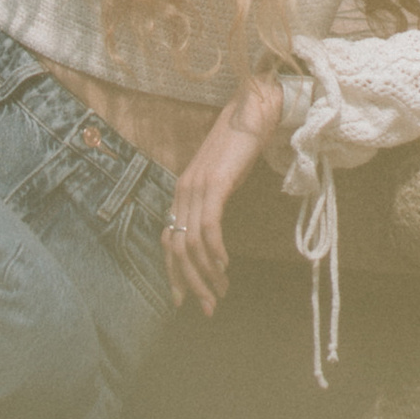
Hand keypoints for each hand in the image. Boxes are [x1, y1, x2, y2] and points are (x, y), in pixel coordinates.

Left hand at [161, 82, 282, 316]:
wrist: (252, 111)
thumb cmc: (240, 147)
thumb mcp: (220, 181)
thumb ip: (211, 204)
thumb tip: (212, 234)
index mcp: (181, 193)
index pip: (167, 241)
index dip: (173, 274)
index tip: (183, 300)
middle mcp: (182, 191)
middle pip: (176, 248)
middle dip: (190, 283)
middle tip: (207, 307)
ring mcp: (196, 187)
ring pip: (191, 242)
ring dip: (206, 273)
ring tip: (222, 291)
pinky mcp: (214, 183)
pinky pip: (209, 224)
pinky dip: (215, 249)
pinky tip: (225, 264)